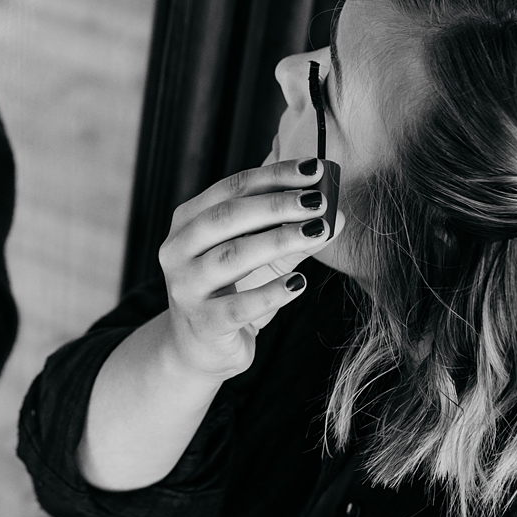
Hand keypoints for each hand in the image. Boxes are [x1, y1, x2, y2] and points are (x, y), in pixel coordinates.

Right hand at [156, 159, 335, 378]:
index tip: (314, 168)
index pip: (232, 188)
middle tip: (319, 200)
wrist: (199, 347)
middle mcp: (178, 250)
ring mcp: (186, 287)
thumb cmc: (232, 290)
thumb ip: (294, 234)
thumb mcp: (261, 257)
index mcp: (188, 221)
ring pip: (232, 256)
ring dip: (278, 240)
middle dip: (277, 205)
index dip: (274, 175)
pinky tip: (300, 283)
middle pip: (227, 217)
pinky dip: (272, 292)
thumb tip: (338, 215)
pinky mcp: (203, 323)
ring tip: (318, 232)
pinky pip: (240, 305)